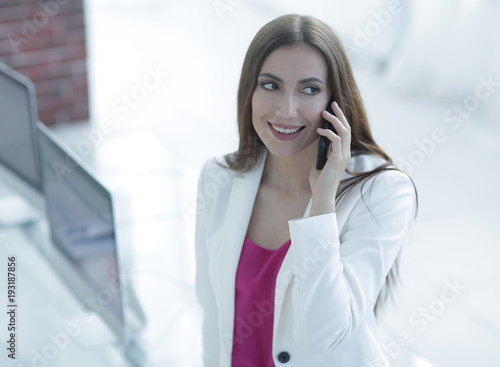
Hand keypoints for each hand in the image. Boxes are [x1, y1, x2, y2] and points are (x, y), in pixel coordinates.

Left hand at [309, 101, 350, 215]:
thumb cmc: (319, 181)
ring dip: (335, 120)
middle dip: (340, 114)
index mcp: (343, 153)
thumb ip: (322, 152)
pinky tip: (319, 129)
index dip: (340, 119)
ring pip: (343, 131)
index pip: (345, 131)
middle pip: (347, 128)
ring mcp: (343, 156)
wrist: (321, 194)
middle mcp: (345, 153)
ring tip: (325, 112)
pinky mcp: (337, 159)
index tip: (332, 109)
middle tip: (332, 103)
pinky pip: (336, 140)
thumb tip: (318, 141)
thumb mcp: (320, 162)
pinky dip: (328, 133)